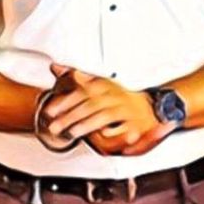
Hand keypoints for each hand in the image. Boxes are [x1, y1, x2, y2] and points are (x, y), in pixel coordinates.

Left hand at [44, 63, 175, 154]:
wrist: (153, 108)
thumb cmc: (123, 98)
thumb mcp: (101, 84)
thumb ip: (77, 78)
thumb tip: (55, 67)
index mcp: (105, 86)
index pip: (82, 92)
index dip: (65, 101)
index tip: (50, 110)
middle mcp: (115, 96)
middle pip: (89, 106)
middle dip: (70, 117)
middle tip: (54, 127)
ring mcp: (126, 110)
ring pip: (103, 117)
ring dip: (87, 124)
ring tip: (73, 132)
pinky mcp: (136, 124)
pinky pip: (123, 129)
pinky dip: (114, 133)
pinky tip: (103, 136)